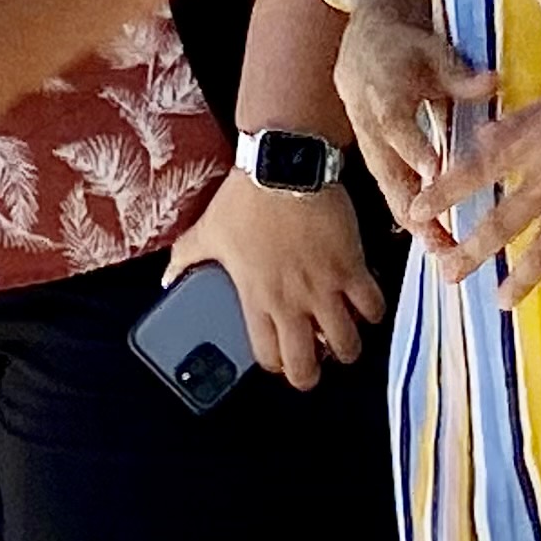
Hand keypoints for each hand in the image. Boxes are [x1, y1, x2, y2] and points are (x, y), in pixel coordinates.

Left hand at [166, 162, 388, 392]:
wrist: (285, 166)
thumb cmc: (247, 198)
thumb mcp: (208, 231)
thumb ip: (186, 258)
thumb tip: (167, 277)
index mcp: (257, 298)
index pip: (269, 357)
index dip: (277, 364)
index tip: (281, 355)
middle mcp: (292, 302)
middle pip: (308, 368)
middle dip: (311, 374)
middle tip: (315, 359)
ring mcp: (325, 287)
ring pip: (347, 345)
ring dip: (345, 346)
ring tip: (342, 334)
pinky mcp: (353, 267)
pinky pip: (373, 306)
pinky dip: (372, 311)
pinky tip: (363, 301)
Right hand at [331, 0, 495, 228]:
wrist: (362, 44)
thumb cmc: (405, 46)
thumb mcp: (433, 50)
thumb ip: (460, 73)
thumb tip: (493, 82)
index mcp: (384, 93)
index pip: (396, 124)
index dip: (413, 149)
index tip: (434, 173)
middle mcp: (371, 125)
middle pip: (388, 172)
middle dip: (413, 208)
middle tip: (440, 238)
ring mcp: (370, 144)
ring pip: (389, 188)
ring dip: (413, 222)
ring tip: (442, 252)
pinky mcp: (375, 157)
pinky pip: (391, 189)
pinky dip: (411, 216)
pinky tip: (435, 242)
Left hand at [415, 84, 540, 300]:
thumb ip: (519, 122)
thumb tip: (483, 139)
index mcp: (536, 139)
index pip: (477, 168)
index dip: (445, 191)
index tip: (415, 209)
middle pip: (503, 222)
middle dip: (472, 251)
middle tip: (447, 273)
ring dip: (519, 279)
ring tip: (500, 300)